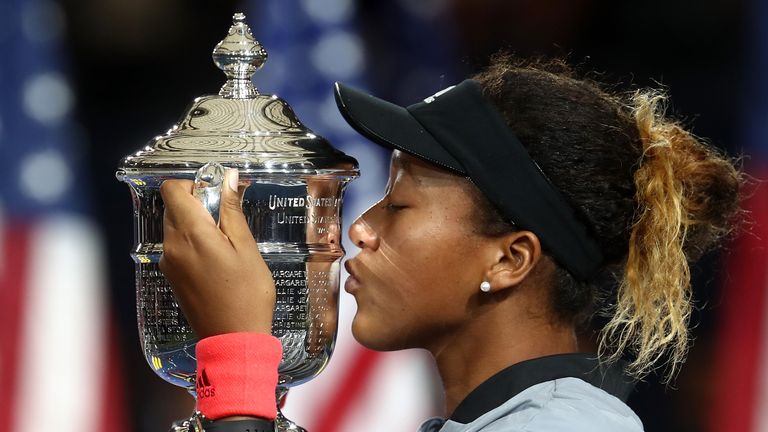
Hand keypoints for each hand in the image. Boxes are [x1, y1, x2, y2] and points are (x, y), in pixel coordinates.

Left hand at [159, 169, 274, 337]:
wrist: (234, 339)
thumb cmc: (247, 294)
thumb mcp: (246, 247)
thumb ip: (231, 210)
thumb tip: (227, 178)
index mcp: (190, 234)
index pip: (172, 190)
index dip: (194, 184)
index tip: (217, 195)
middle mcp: (171, 246)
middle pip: (173, 207)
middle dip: (198, 204)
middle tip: (227, 221)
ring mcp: (168, 263)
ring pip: (175, 226)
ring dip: (196, 224)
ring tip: (225, 244)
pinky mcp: (172, 277)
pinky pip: (176, 247)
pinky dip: (192, 242)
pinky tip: (217, 261)